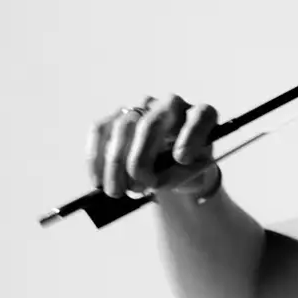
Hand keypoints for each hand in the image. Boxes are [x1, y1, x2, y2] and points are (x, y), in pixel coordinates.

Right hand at [88, 95, 219, 198]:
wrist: (174, 166)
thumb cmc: (188, 168)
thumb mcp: (194, 175)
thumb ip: (180, 174)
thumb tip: (153, 181)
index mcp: (201, 115)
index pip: (201, 116)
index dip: (191, 136)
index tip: (182, 159)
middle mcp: (172, 105)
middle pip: (151, 124)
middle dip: (140, 160)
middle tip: (139, 188)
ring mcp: (143, 106)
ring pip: (122, 127)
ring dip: (116, 165)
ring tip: (117, 192)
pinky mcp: (118, 115)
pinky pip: (100, 130)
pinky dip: (96, 158)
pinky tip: (98, 181)